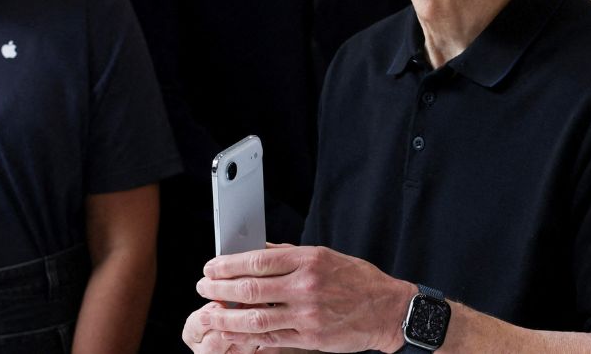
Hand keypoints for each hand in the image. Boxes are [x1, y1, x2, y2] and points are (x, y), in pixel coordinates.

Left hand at [184, 245, 416, 352]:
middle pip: (250, 289)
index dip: (228, 264)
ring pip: (254, 319)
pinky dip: (247, 337)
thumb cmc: (357, 280)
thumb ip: (289, 255)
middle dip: (219, 288)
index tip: (211, 266)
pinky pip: (270, 339)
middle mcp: (307, 286)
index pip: (258, 260)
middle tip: (203, 287)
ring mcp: (307, 315)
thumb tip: (255, 251)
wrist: (388, 310)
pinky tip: (233, 333)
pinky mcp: (309, 338)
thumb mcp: (326, 256)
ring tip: (209, 313)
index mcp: (310, 260)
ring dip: (225, 317)